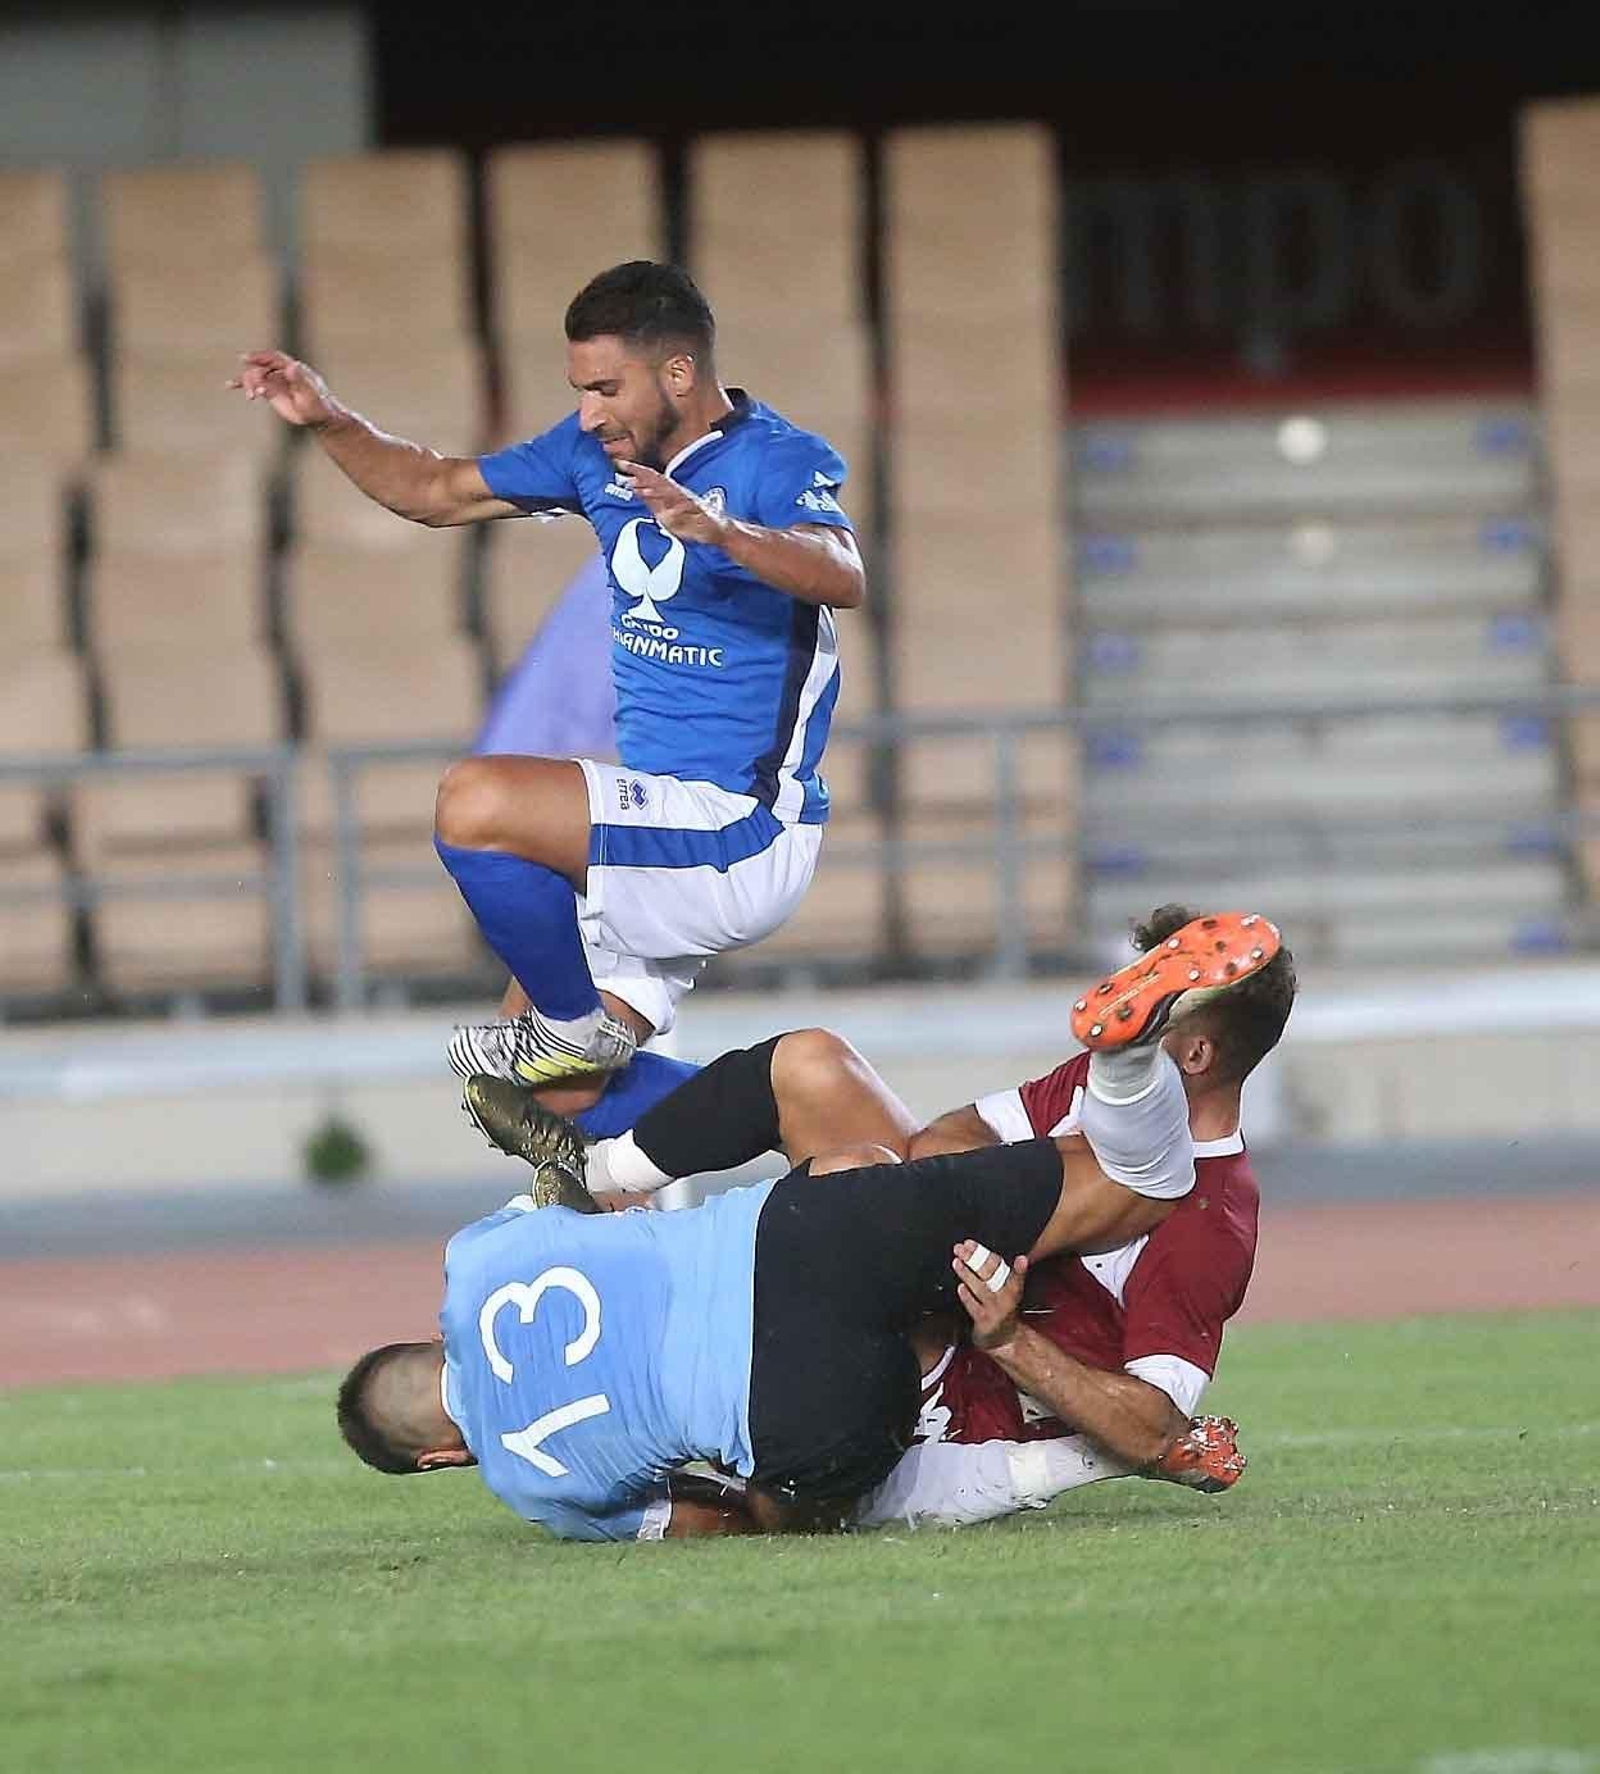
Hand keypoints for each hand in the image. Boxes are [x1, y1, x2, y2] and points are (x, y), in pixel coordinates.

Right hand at [226, 350, 338, 427]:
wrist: (319, 417)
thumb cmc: (318, 406)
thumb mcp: (310, 394)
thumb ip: (300, 380)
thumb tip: (292, 366)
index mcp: (293, 368)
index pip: (273, 358)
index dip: (260, 356)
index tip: (246, 358)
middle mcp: (282, 372)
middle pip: (262, 368)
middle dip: (254, 377)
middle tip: (254, 391)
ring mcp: (275, 381)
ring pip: (256, 376)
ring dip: (248, 383)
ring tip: (251, 396)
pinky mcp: (271, 391)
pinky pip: (255, 385)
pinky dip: (243, 385)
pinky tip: (230, 385)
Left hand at [615, 460, 730, 544]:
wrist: (719, 529)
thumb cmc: (694, 522)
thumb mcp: (668, 512)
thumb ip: (655, 502)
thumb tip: (638, 491)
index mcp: (671, 492)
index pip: (652, 478)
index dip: (637, 470)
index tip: (620, 463)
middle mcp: (678, 492)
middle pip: (657, 479)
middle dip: (640, 471)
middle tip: (623, 464)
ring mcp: (688, 501)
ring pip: (667, 491)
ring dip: (651, 488)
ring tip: (635, 485)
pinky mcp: (697, 512)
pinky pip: (682, 508)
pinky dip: (672, 507)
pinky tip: (662, 508)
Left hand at [953, 1241, 1027, 1353]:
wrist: (1004, 1339)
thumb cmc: (1001, 1309)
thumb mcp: (1006, 1290)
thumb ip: (995, 1270)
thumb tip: (975, 1249)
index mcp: (1012, 1287)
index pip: (1006, 1268)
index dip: (1001, 1259)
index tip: (1000, 1252)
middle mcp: (1006, 1298)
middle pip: (991, 1274)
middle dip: (976, 1258)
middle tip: (964, 1246)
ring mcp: (996, 1310)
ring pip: (981, 1289)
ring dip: (968, 1274)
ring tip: (957, 1261)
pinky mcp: (985, 1322)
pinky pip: (974, 1307)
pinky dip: (967, 1297)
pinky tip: (960, 1288)